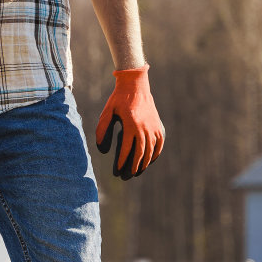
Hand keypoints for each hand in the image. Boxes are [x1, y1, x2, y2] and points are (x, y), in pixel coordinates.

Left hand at [95, 65, 163, 179]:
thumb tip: (103, 150)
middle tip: (127, 176)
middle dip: (134, 167)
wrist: (135, 84)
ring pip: (151, 150)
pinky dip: (155, 153)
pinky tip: (149, 161)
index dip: (123, 161)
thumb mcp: (107, 112)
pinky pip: (159, 143)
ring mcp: (153, 127)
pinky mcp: (158, 125)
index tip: (117, 170)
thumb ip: (102, 129)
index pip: (127, 149)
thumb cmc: (118, 99)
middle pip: (141, 153)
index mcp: (131, 124)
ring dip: (145, 163)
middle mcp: (145, 127)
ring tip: (137, 172)